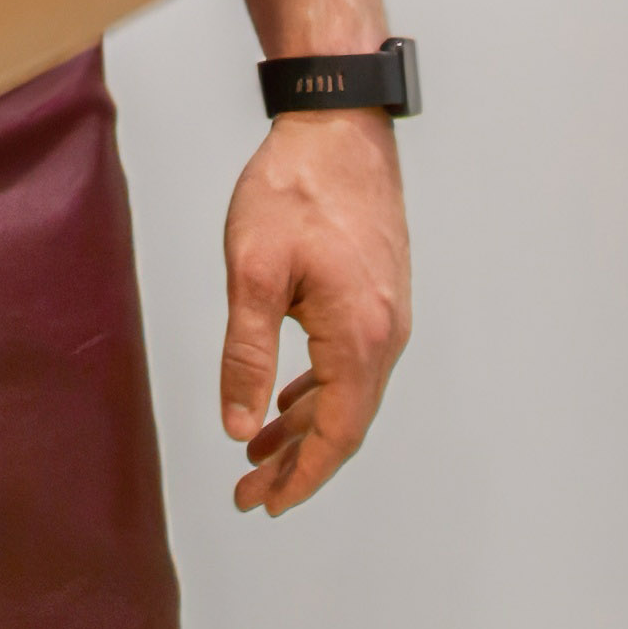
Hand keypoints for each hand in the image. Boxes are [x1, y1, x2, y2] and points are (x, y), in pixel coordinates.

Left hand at [216, 110, 408, 513]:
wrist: (338, 124)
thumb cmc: (295, 188)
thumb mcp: (252, 272)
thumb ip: (246, 355)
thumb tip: (239, 426)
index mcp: (358, 335)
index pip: (338, 433)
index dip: (302, 477)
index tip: (266, 504)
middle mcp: (386, 332)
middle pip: (346, 422)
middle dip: (298, 464)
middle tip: (250, 493)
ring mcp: (388, 312)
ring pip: (348, 393)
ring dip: (305, 428)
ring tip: (258, 455)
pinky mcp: (379, 293)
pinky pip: (351, 362)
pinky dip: (319, 391)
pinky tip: (289, 401)